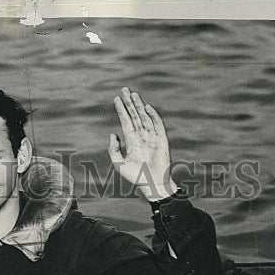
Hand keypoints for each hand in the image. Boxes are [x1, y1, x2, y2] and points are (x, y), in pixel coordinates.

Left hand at [109, 87, 177, 201]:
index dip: (121, 110)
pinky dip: (152, 116)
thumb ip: (114, 150)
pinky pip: (157, 125)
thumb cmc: (136, 176)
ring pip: (144, 118)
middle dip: (130, 103)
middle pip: (134, 116)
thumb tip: (112, 134)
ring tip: (133, 94)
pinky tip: (146, 108)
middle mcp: (141, 136)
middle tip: (124, 90)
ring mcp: (151, 137)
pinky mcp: (161, 140)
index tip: (116, 99)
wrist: (152, 184)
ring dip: (139, 106)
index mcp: (131, 141)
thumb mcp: (119, 164)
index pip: (125, 121)